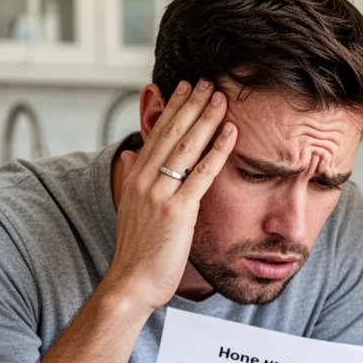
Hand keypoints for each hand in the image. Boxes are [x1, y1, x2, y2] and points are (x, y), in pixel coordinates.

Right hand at [104, 79, 236, 311]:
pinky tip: (231, 133)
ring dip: (206, 118)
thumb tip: (131, 155)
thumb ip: (131, 179)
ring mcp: (159, 193)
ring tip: (222, 97)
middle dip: (191, 104)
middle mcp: (143, 179)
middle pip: (171, 132)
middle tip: (208, 81)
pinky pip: (202, 173)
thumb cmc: (138, 250)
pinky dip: (218, 150)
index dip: (172, 108)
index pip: (156, 133)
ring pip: (187, 146)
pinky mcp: (177, 210)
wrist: (131, 281)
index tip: (185, 87)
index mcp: (133, 176)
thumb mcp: (131, 208)